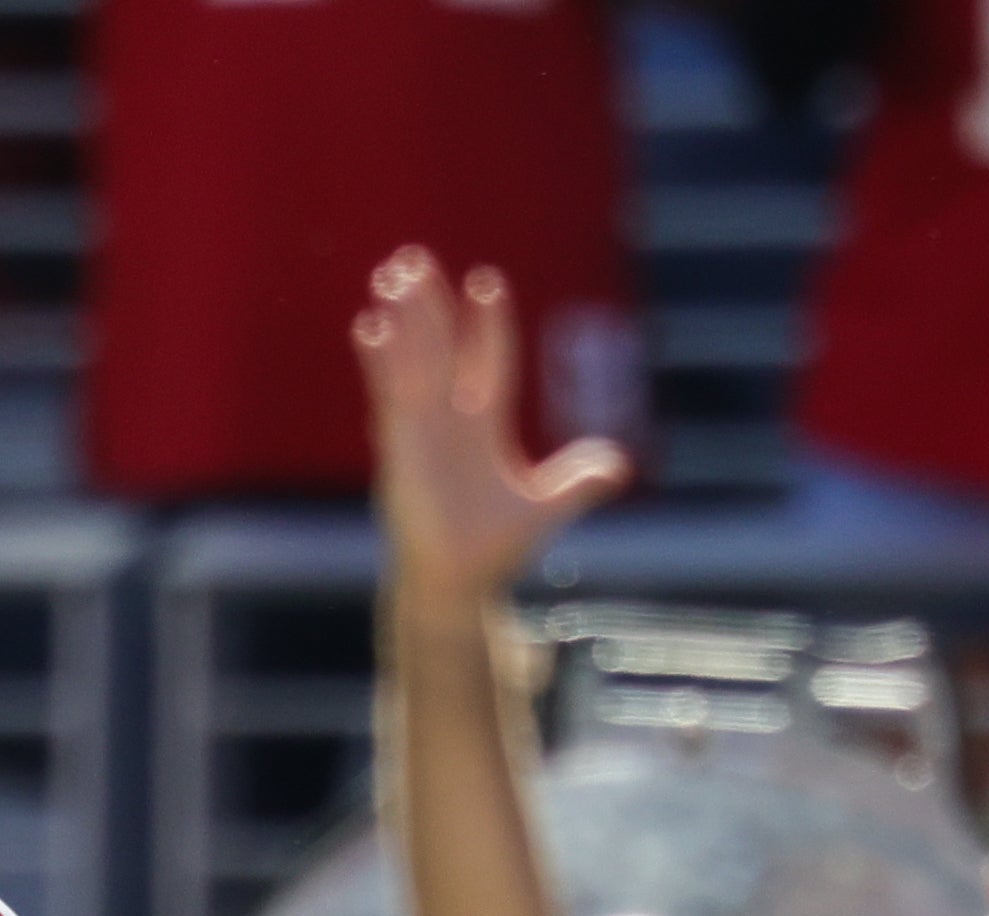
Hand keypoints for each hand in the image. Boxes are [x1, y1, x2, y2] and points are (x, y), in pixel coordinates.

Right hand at [357, 248, 629, 622]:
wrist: (456, 581)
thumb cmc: (494, 548)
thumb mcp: (544, 508)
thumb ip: (577, 482)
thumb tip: (619, 466)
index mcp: (484, 424)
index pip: (488, 360)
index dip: (489, 324)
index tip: (487, 283)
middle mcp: (449, 418)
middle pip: (441, 346)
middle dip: (432, 305)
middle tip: (418, 260)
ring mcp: (421, 428)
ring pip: (413, 359)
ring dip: (404, 319)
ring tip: (394, 274)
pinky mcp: (399, 445)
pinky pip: (388, 393)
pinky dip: (379, 362)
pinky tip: (369, 327)